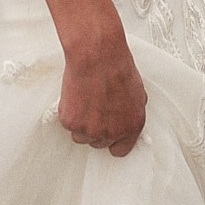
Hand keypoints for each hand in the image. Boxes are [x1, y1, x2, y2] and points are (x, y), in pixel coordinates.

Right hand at [57, 26, 145, 155]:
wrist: (97, 55)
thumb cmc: (117, 66)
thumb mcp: (137, 92)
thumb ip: (130, 112)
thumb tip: (125, 116)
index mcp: (131, 126)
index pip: (120, 149)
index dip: (112, 140)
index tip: (107, 133)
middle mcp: (112, 132)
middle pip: (98, 142)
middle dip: (96, 127)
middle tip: (94, 107)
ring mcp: (91, 130)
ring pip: (81, 136)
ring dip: (81, 122)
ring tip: (85, 99)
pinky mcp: (72, 123)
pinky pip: (67, 124)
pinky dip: (68, 112)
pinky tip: (76, 95)